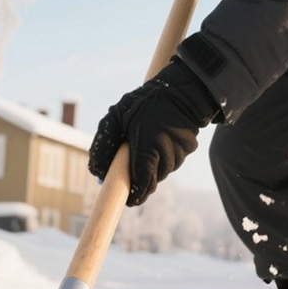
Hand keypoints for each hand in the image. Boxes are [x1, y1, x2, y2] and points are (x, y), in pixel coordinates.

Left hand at [88, 58, 219, 205]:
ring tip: (146, 143)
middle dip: (141, 177)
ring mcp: (181, 153)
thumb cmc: (143, 103)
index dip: (134, 195)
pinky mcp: (190, 148)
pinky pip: (173, 160)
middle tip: (131, 163)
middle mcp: (168, 156)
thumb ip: (103, 147)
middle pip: (152, 180)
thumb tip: (97, 173)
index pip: (143, 186)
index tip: (127, 199)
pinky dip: (164, 156)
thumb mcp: (115, 118)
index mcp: (148, 149)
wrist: (180, 89)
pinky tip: (159, 139)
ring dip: (153, 166)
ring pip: (163, 171)